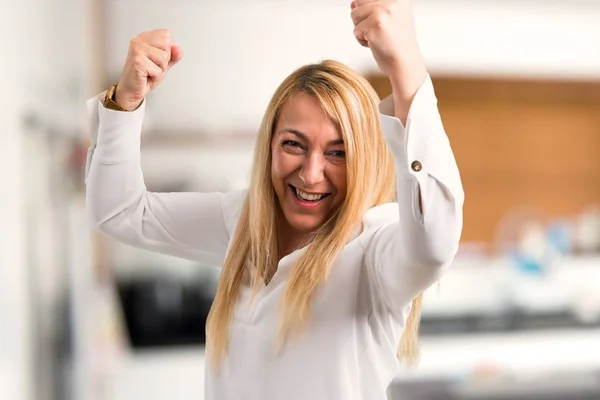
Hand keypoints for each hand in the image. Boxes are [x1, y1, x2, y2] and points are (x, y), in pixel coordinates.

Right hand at [115, 29, 182, 109]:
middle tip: (153, 66)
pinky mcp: (137, 62)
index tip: (156, 58)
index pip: (166, 35)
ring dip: (160, 69)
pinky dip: (155, 77)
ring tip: (150, 71)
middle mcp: (139, 41)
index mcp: (145, 37)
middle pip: (166, 45)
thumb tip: (178, 49)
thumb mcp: (164, 63)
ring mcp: (137, 50)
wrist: (131, 89)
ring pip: (164, 57)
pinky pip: (158, 70)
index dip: (167, 50)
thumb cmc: (145, 75)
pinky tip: (146, 76)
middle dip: (165, 60)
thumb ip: (173, 55)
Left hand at [351, 0, 426, 122]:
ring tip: (377, 37)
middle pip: (359, 2)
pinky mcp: (375, 25)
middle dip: (363, 20)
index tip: (380, 24)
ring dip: (361, 29)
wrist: (405, 64)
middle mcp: (393, 1)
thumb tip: (352, 4)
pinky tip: (376, 44)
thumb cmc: (396, 44)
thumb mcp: (390, 19)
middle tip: (379, 32)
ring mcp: (384, 12)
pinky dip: (362, 40)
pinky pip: (356, 30)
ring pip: (354, 15)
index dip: (368, 12)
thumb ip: (372, 7)